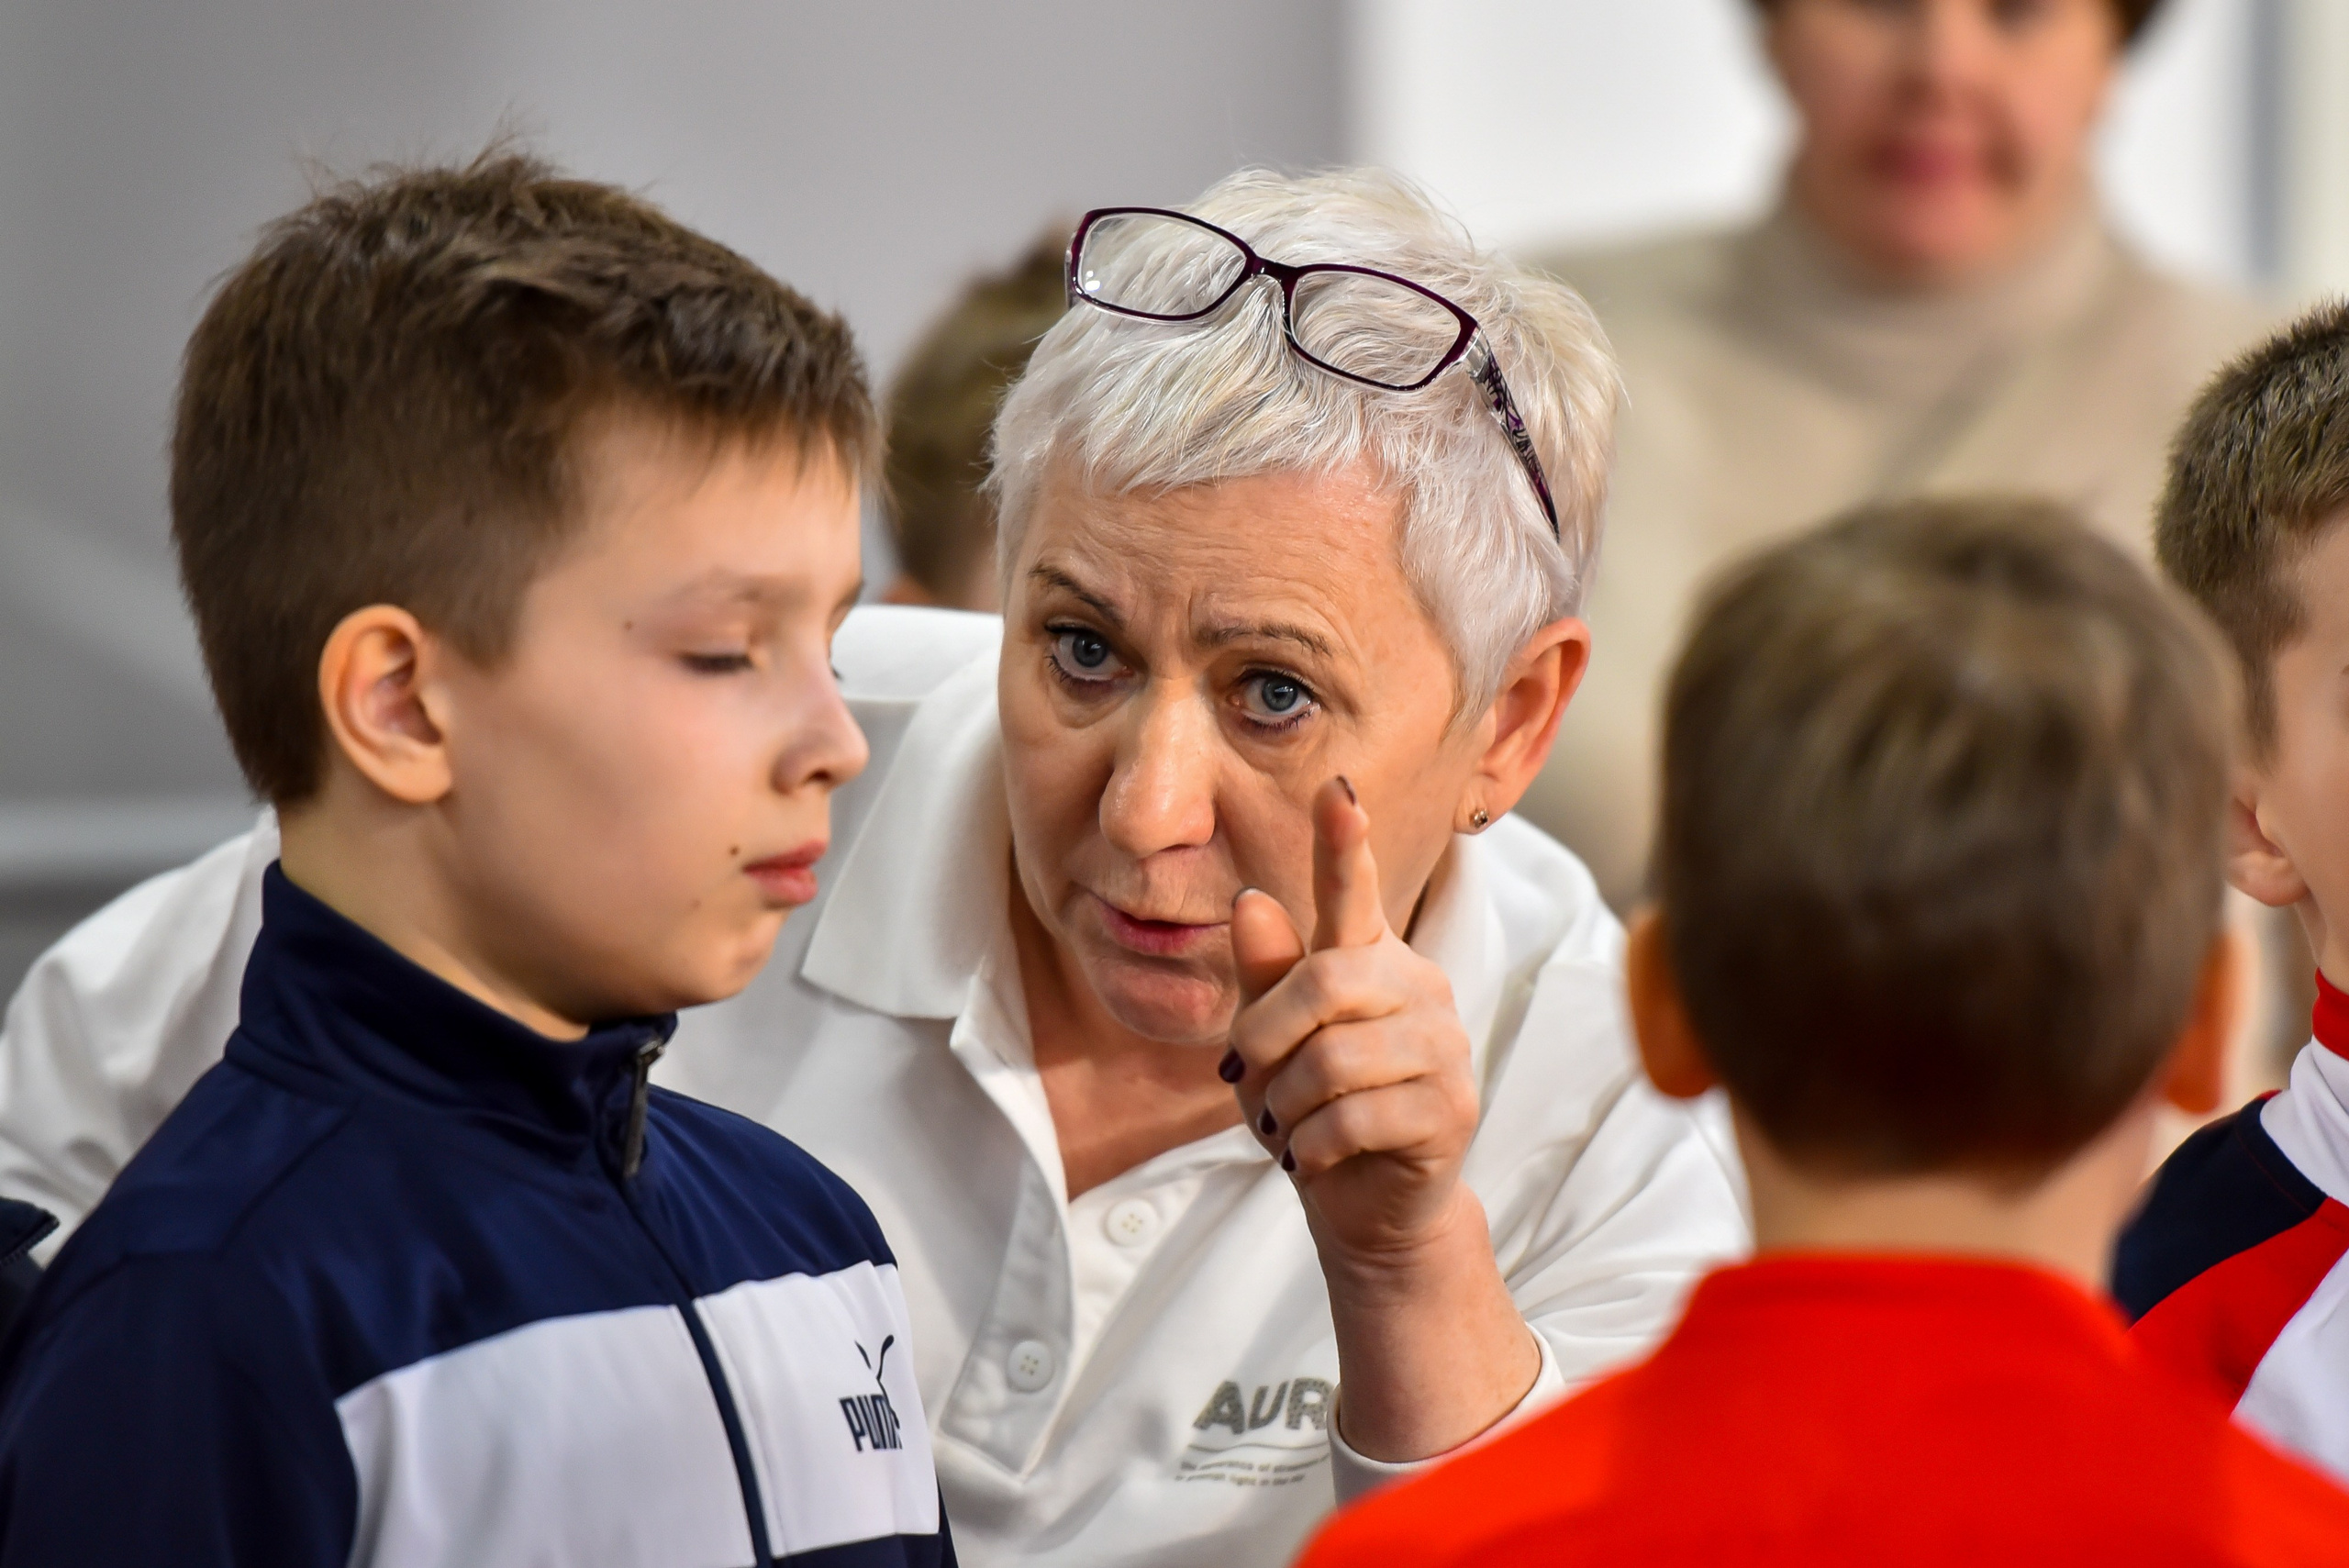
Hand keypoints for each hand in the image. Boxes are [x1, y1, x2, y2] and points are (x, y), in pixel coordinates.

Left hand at [1225, 778, 1482, 1263]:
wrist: (1365, 1203)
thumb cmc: (1312, 1107)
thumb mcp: (1269, 1043)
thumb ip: (1265, 976)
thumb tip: (1251, 900)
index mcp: (1367, 957)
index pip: (1352, 890)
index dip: (1342, 841)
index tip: (1336, 788)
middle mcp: (1416, 986)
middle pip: (1322, 981)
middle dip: (1266, 1036)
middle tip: (1246, 1075)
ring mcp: (1443, 1045)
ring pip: (1332, 1058)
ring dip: (1286, 1104)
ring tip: (1289, 1123)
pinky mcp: (1451, 1107)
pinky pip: (1352, 1117)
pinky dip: (1310, 1146)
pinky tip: (1315, 1154)